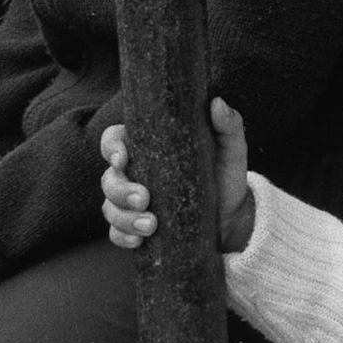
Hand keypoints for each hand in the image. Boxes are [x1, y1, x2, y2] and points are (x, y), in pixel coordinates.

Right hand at [100, 96, 256, 252]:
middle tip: (144, 198)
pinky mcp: (136, 227)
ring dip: (125, 217)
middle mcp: (135, 173)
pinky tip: (139, 239)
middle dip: (121, 190)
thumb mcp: (231, 150)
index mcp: (149, 148)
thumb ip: (228, 126)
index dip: (111, 147)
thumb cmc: (225, 176)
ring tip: (151, 225)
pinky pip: (116, 233)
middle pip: (109, 178)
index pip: (115, 140)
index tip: (122, 158)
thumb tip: (217, 103)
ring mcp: (131, 203)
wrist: (233, 216)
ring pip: (110, 207)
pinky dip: (123, 237)